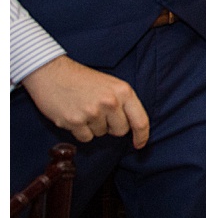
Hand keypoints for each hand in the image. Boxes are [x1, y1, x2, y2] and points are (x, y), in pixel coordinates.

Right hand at [20, 56, 150, 147]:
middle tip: (100, 113)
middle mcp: (110, 102)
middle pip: (121, 130)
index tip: (140, 144)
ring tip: (84, 109)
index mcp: (123, 91)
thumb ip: (123, 103)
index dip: (142, 136)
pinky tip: (75, 115)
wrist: (52, 72)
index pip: (140, 121)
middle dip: (112, 127)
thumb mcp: (111, 85)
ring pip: (101, 133)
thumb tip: (133, 126)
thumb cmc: (82, 79)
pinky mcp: (74, 121)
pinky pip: (86, 137)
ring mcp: (92, 112)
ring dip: (93, 126)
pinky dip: (80, 131)